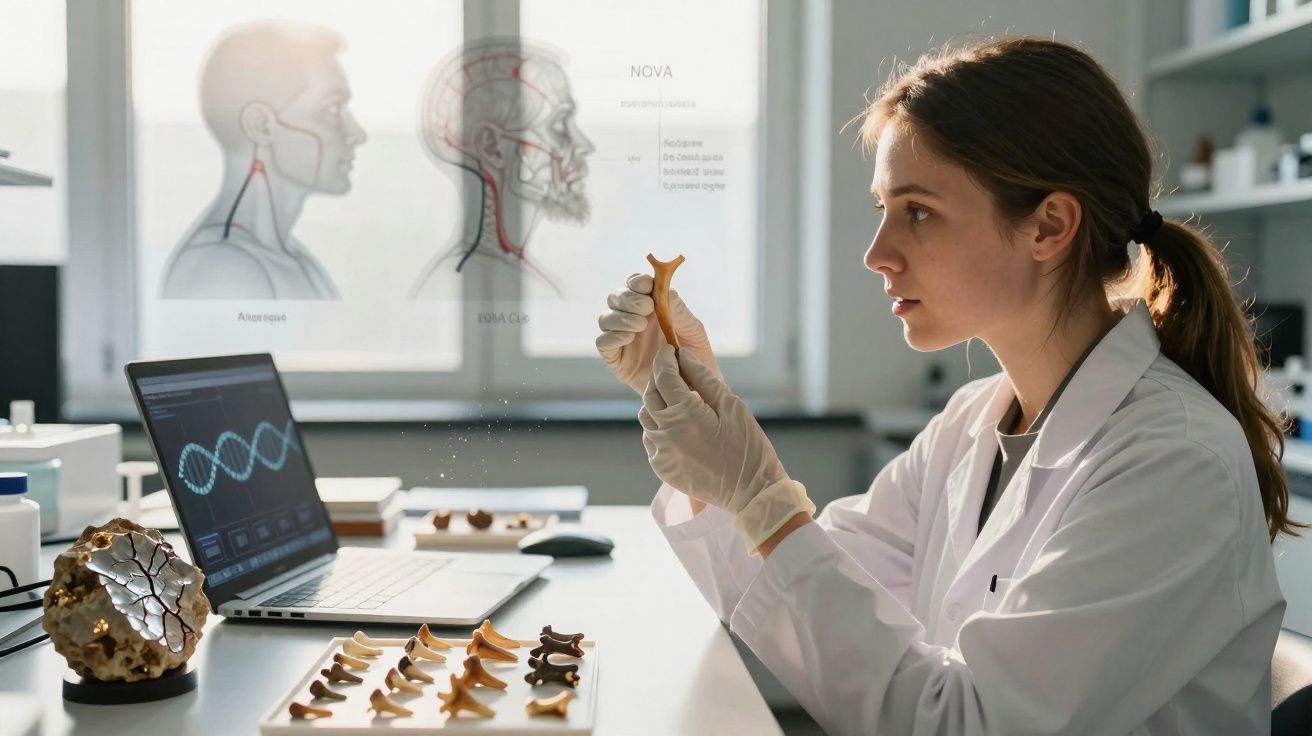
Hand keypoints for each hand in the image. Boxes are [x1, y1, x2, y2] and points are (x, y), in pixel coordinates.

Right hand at [596, 273, 719, 394]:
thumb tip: (666, 290)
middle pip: (616, 298)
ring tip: (640, 325)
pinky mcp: (616, 359)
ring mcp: (623, 339)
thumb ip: (679, 310)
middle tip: (646, 307)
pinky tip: (628, 337)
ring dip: (620, 317)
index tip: (646, 284)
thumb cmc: (696, 356)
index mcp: (651, 307)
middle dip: (628, 298)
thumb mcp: (693, 330)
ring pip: (606, 318)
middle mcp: (632, 319)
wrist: (695, 388)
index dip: (636, 281)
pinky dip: (612, 336)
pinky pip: (603, 343)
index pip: (634, 285)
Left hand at [639, 346, 813, 551]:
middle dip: (658, 378)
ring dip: (657, 402)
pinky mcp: (662, 468)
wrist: (751, 494)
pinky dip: (659, 426)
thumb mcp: (732, 406)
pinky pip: (651, 439)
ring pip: (646, 417)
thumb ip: (704, 379)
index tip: (670, 350)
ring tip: (678, 398)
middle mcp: (667, 434)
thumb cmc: (748, 447)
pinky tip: (678, 425)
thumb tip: (684, 357)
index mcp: (686, 415)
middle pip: (650, 395)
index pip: (664, 377)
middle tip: (672, 369)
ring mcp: (661, 454)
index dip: (665, 359)